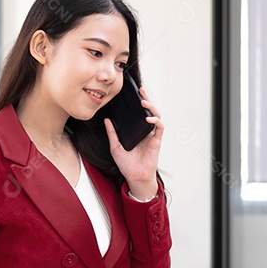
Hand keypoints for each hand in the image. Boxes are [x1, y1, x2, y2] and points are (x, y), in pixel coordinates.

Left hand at [104, 86, 163, 200]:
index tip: (134, 92)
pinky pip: (160, 127)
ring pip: (156, 116)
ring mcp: (152, 135)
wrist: (134, 177)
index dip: (139, 101)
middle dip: (147, 99)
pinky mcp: (157, 141)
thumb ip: (112, 133)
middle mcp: (145, 130)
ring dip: (151, 107)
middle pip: (149, 110)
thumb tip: (107, 120)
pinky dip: (156, 121)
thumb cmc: (127, 164)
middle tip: (142, 90)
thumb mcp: (115, 147)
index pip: (139, 112)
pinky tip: (149, 118)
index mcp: (136, 130)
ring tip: (144, 102)